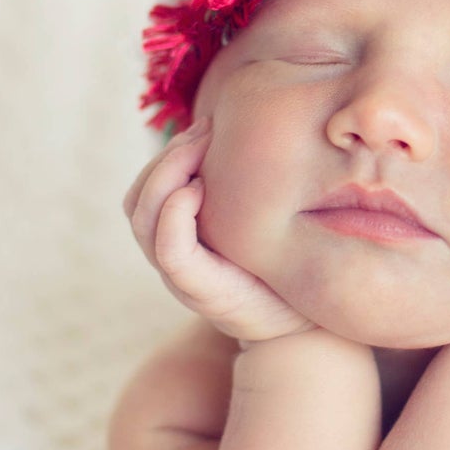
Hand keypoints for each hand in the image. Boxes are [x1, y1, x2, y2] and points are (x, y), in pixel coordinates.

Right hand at [122, 117, 313, 345]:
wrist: (312, 325)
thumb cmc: (290, 266)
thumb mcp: (263, 219)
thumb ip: (246, 186)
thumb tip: (255, 126)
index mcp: (183, 240)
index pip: (144, 193)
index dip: (165, 155)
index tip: (206, 124)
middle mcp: (175, 259)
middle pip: (137, 202)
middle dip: (165, 158)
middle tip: (204, 130)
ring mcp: (183, 278)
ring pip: (143, 220)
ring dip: (166, 176)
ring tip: (200, 150)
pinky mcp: (202, 292)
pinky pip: (169, 249)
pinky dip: (174, 214)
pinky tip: (198, 189)